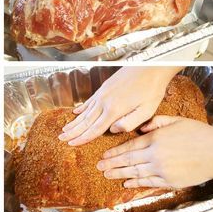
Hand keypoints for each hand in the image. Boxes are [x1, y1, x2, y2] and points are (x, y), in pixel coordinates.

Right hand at [58, 66, 180, 144]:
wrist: (151, 67)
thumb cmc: (152, 90)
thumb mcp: (146, 111)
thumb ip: (129, 123)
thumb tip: (112, 130)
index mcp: (114, 111)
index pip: (94, 129)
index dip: (82, 138)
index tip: (71, 144)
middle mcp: (105, 102)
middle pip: (85, 121)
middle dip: (73, 132)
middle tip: (61, 139)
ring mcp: (103, 94)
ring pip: (85, 112)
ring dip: (74, 121)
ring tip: (64, 129)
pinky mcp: (105, 87)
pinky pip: (90, 100)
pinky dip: (81, 108)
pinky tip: (75, 112)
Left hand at [96, 117, 212, 187]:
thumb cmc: (199, 135)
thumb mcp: (176, 120)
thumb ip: (157, 122)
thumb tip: (141, 127)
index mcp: (155, 138)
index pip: (129, 146)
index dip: (115, 152)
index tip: (105, 155)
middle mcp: (155, 155)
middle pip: (128, 161)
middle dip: (111, 164)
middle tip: (99, 167)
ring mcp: (161, 170)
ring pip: (135, 173)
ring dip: (119, 175)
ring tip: (108, 176)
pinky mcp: (169, 181)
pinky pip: (148, 183)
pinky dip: (136, 183)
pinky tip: (127, 183)